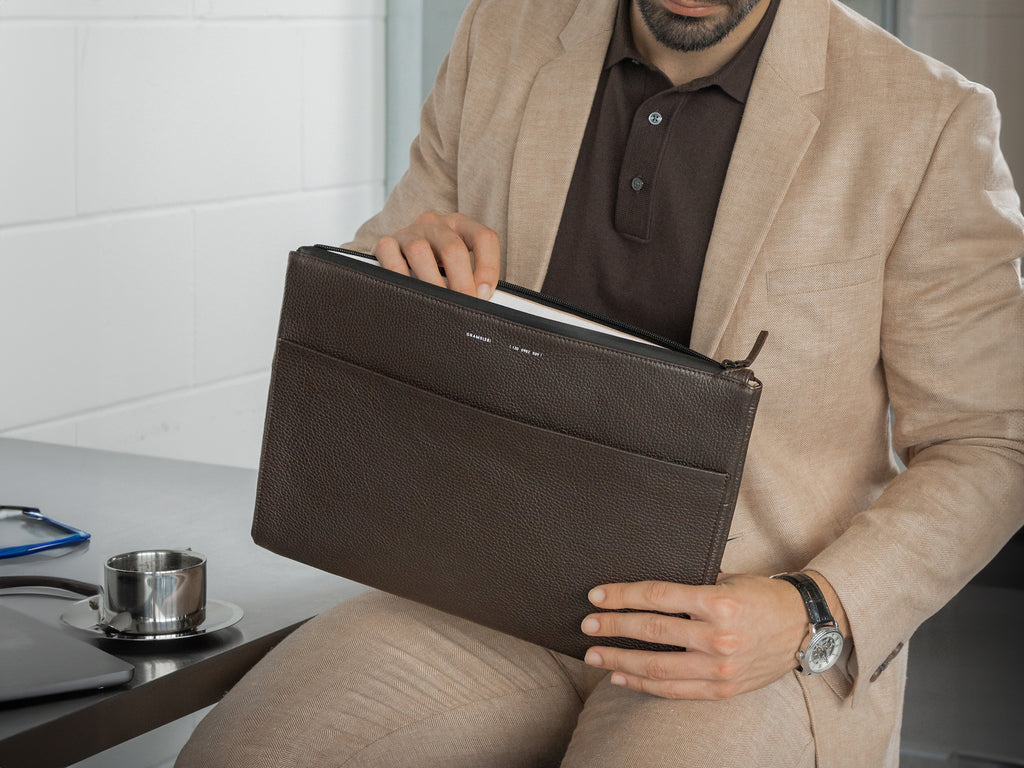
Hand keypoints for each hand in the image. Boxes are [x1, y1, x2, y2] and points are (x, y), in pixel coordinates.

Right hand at [373, 211, 500, 298]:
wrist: (401, 260)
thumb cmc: (439, 268)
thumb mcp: (459, 267)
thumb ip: (473, 278)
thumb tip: (482, 302)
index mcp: (461, 225)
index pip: (483, 237)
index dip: (488, 267)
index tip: (485, 294)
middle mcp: (435, 224)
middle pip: (452, 247)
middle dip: (461, 282)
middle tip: (464, 308)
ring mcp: (409, 231)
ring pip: (419, 250)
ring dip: (431, 282)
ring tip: (439, 306)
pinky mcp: (385, 242)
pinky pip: (389, 254)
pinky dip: (399, 275)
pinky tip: (409, 295)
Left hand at [581, 573, 818, 699]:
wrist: (804, 626)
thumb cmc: (761, 596)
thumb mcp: (727, 580)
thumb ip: (690, 587)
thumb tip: (643, 591)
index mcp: (717, 602)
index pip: (657, 596)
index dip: (622, 596)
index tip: (596, 596)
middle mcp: (718, 637)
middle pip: (651, 631)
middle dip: (613, 628)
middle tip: (588, 625)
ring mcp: (720, 667)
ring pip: (657, 666)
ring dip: (620, 662)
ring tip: (595, 656)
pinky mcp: (723, 688)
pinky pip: (675, 690)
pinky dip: (644, 685)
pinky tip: (622, 677)